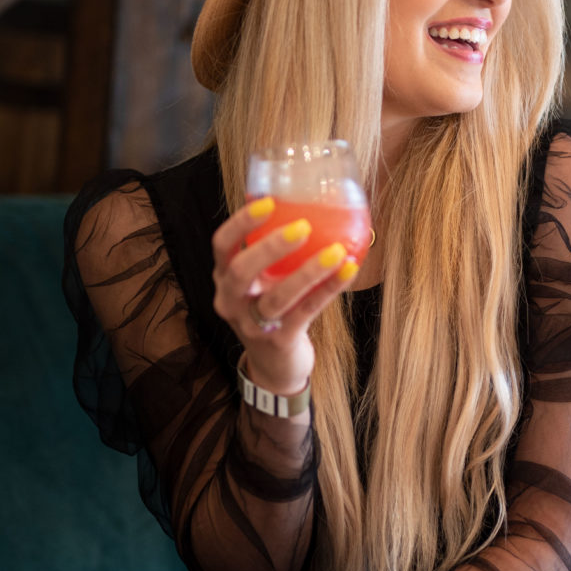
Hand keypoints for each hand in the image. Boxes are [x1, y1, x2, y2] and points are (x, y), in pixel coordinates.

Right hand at [211, 197, 358, 395]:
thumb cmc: (273, 310)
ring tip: (337, 251)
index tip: (269, 202)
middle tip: (303, 227)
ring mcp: (253, 325)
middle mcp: (232, 301)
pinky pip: (306, 311)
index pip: (221, 245)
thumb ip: (275, 253)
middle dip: (270, 247)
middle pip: (240, 271)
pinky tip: (349, 270)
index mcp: (225, 279)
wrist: (275, 367)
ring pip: (278, 297)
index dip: (241, 223)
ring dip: (309, 271)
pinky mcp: (280, 341)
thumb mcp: (263, 281)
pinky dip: (329, 289)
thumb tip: (311, 203)